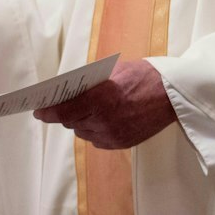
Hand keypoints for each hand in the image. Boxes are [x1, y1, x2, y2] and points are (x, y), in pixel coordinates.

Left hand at [33, 59, 176, 148]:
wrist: (176, 95)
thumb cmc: (146, 75)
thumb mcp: (115, 71)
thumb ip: (90, 83)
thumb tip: (68, 90)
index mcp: (100, 99)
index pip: (62, 111)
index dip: (47, 112)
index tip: (38, 110)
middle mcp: (104, 120)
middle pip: (71, 122)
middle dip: (65, 113)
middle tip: (63, 106)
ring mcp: (113, 135)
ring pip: (83, 132)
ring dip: (80, 122)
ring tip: (88, 111)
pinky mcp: (121, 144)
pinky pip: (97, 140)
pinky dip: (94, 130)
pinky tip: (102, 119)